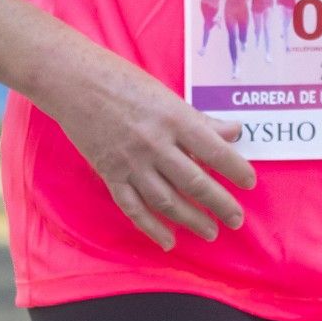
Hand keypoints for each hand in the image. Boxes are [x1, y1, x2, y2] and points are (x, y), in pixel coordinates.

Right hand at [41, 41, 255, 249]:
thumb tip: (233, 132)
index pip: (214, 151)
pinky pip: (134, 207)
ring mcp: (131, 162)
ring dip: (192, 220)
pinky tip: (168, 240)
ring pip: (168, 200)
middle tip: (236, 219)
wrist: (72, 82)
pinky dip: (152, 227)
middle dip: (220, 204)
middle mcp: (155, 144)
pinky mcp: (110, 173)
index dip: (236, 169)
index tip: (249, 182)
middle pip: (195, 182)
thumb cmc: (121, 80)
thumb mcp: (165, 94)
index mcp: (173, 118)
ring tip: (210, 231)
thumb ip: (199, 119)